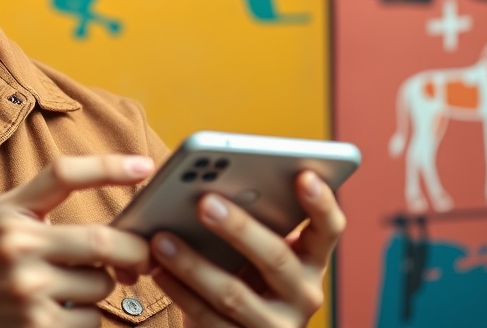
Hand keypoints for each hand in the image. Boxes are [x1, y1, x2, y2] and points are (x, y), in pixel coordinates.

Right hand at [0, 155, 154, 327]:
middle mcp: (16, 247)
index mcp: (9, 213)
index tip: (145, 165)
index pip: (63, 175)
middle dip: (134, 250)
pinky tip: (61, 313)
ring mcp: (27, 290)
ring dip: (101, 288)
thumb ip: (44, 205)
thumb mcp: (2, 220)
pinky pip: (91, 319)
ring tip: (74, 288)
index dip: (108, 166)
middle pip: (102, 240)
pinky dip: (86, 318)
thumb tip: (114, 211)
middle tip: (142, 257)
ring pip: (101, 285)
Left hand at [149, 171, 345, 327]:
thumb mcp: (256, 250)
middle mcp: (304, 294)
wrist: (236, 327)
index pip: (328, 229)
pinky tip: (158, 270)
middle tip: (204, 202)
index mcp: (311, 259)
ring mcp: (277, 325)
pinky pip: (210, 319)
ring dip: (194, 265)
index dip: (321, 202)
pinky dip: (180, 292)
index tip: (303, 174)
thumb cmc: (243, 273)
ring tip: (162, 239)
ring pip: (235, 294)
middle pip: (276, 258)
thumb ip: (251, 220)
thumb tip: (210, 183)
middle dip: (239, 228)